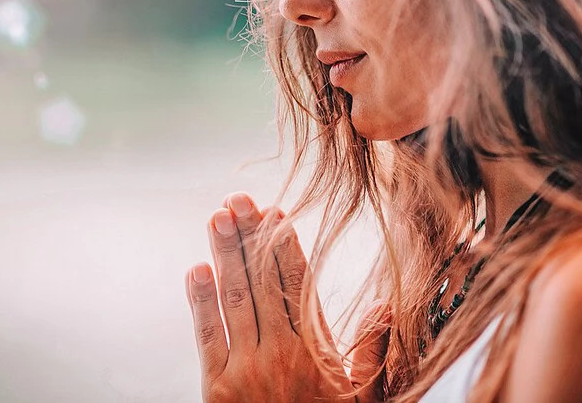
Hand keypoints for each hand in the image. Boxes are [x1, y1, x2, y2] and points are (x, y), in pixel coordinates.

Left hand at [185, 192, 390, 402]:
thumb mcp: (365, 398)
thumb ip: (372, 352)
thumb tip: (385, 304)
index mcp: (316, 350)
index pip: (298, 284)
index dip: (285, 245)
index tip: (276, 212)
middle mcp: (281, 352)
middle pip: (262, 281)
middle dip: (249, 236)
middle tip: (237, 198)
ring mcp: (246, 369)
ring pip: (234, 299)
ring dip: (224, 255)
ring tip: (217, 218)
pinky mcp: (218, 388)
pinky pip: (207, 336)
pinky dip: (200, 301)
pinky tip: (196, 270)